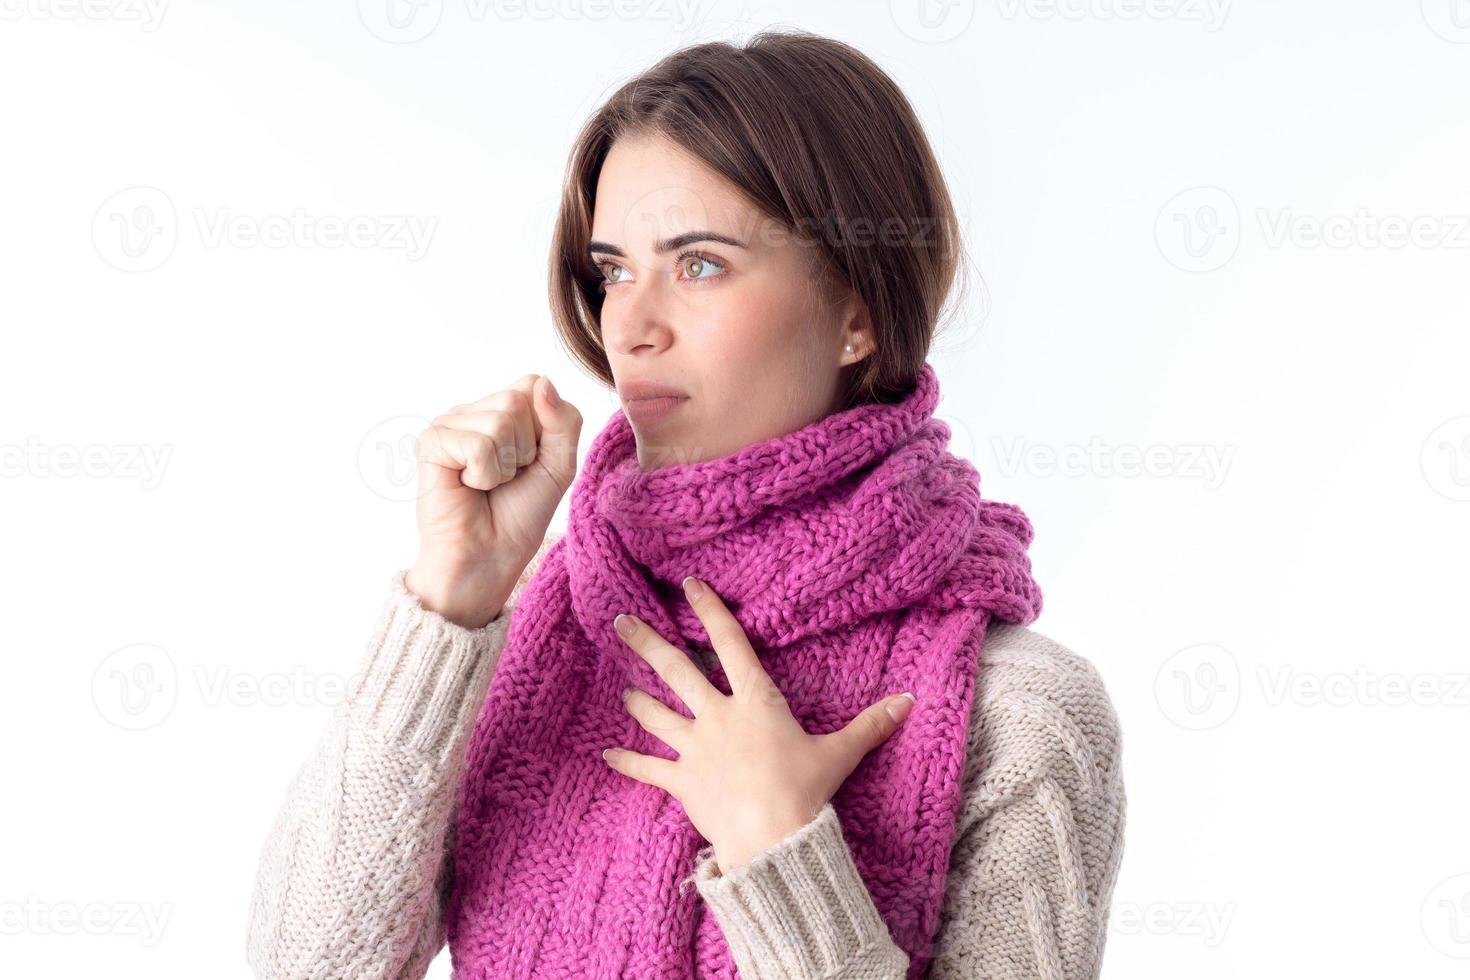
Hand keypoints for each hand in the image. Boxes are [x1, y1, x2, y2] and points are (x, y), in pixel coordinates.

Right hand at [405, 374, 581, 627]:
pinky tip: (469, 486)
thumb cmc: (519, 514)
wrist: (488, 557)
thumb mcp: (559, 465)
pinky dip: (485, 474)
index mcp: (500, 410)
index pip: (535, 383)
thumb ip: (563, 421)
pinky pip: (479, 444)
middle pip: (519, 398)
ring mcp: (449, 423)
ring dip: (505, 465)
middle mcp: (472, 410)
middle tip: (506, 477)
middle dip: (525, 448)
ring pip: (501, 419)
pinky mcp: (432, 440)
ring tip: (487, 484)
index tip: (530, 462)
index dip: (545, 427)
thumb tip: (542, 383)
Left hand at [602, 576, 917, 871]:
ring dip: (639, 701)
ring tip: (624, 687)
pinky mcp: (683, 783)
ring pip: (656, 716)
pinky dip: (627, 762)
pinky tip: (606, 753)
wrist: (773, 838)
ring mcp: (696, 749)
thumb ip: (870, 724)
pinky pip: (648, 770)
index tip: (688, 586)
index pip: (730, 644)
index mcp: (755, 700)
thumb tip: (910, 701)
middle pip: (676, 671)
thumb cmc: (805, 791)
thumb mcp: (840, 753)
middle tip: (620, 620)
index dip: (709, 612)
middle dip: (647, 643)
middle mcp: (718, 716)